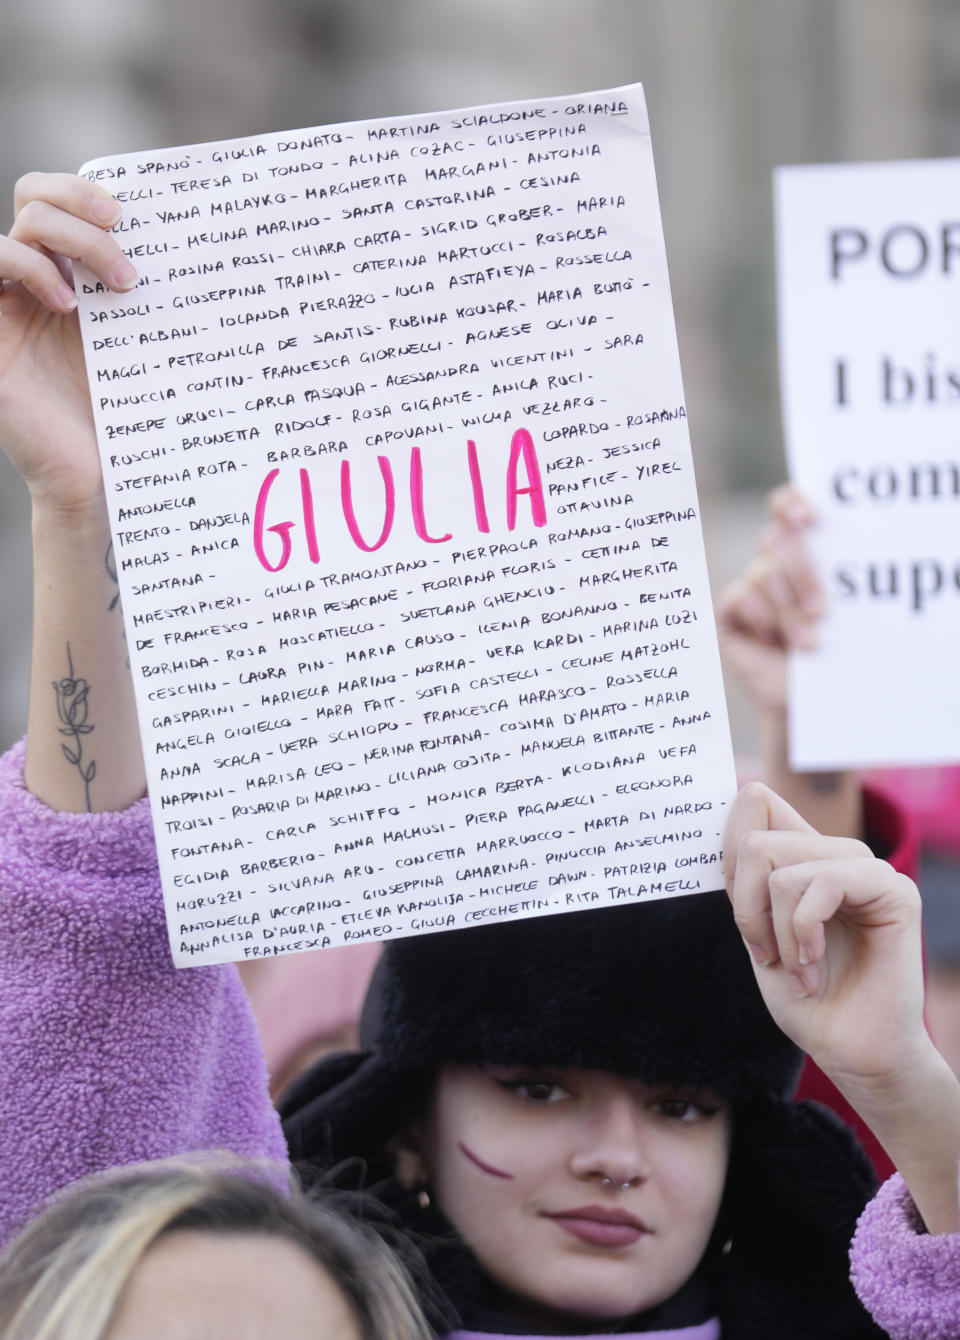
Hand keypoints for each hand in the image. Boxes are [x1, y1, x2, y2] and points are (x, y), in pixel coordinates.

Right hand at [0, 172, 137, 515]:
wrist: (100, 481)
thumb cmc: (134, 418)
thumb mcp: (150, 345)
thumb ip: (160, 298)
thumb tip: (217, 247)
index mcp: (73, 277)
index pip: (62, 201)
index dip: (87, 188)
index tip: (136, 210)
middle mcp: (37, 284)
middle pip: (37, 199)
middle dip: (81, 202)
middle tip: (124, 230)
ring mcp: (9, 306)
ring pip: (20, 228)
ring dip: (72, 237)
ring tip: (119, 283)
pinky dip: (28, 267)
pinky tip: (67, 304)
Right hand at [716, 485, 823, 714]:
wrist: (807, 701)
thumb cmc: (832, 652)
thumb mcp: (839, 608)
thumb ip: (833, 572)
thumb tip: (836, 541)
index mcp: (801, 551)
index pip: (786, 506)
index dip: (791, 503)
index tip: (808, 520)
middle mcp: (771, 564)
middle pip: (777, 540)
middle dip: (803, 575)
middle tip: (821, 611)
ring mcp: (748, 587)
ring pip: (762, 572)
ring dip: (788, 611)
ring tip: (805, 642)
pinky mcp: (727, 612)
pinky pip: (741, 596)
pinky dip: (762, 619)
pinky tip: (771, 642)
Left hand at [723, 781, 925, 1094]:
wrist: (850, 1050)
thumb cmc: (804, 997)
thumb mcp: (757, 928)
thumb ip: (746, 874)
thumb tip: (734, 801)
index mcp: (804, 855)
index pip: (755, 801)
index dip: (727, 847)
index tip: (738, 909)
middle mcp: (836, 852)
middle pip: (755, 840)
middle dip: (747, 910)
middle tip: (768, 955)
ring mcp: (867, 868)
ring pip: (781, 867)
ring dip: (776, 932)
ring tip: (797, 968)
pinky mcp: (894, 890)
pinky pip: (821, 883)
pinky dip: (802, 934)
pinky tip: (813, 969)